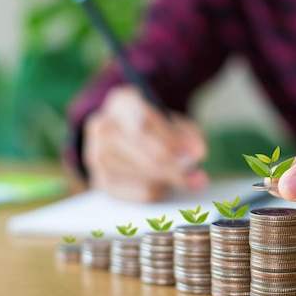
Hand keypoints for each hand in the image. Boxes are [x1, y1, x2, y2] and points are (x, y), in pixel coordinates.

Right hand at [83, 85, 207, 201]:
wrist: (126, 138)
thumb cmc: (156, 129)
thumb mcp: (176, 123)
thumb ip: (188, 136)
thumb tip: (196, 154)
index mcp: (123, 101)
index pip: (147, 122)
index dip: (173, 141)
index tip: (196, 155)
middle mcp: (103, 125)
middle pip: (146, 154)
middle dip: (177, 168)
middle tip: (199, 177)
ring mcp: (97, 155)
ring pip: (146, 177)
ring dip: (169, 180)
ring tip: (178, 174)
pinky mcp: (101, 181)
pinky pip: (140, 194)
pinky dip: (158, 192)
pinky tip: (162, 183)